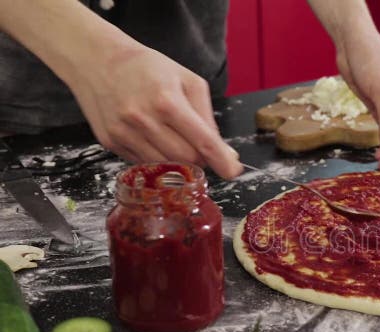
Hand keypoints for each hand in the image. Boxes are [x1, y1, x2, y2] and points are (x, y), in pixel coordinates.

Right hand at [66, 45, 242, 178]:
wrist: (95, 60)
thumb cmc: (147, 68)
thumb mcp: (187, 80)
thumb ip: (207, 116)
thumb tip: (225, 152)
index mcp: (167, 101)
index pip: (203, 142)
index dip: (222, 161)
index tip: (233, 171)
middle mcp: (143, 120)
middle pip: (187, 159)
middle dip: (200, 158)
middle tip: (199, 145)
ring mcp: (124, 134)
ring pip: (165, 167)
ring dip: (178, 161)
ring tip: (174, 137)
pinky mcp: (110, 143)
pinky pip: (144, 164)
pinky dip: (156, 157)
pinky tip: (152, 136)